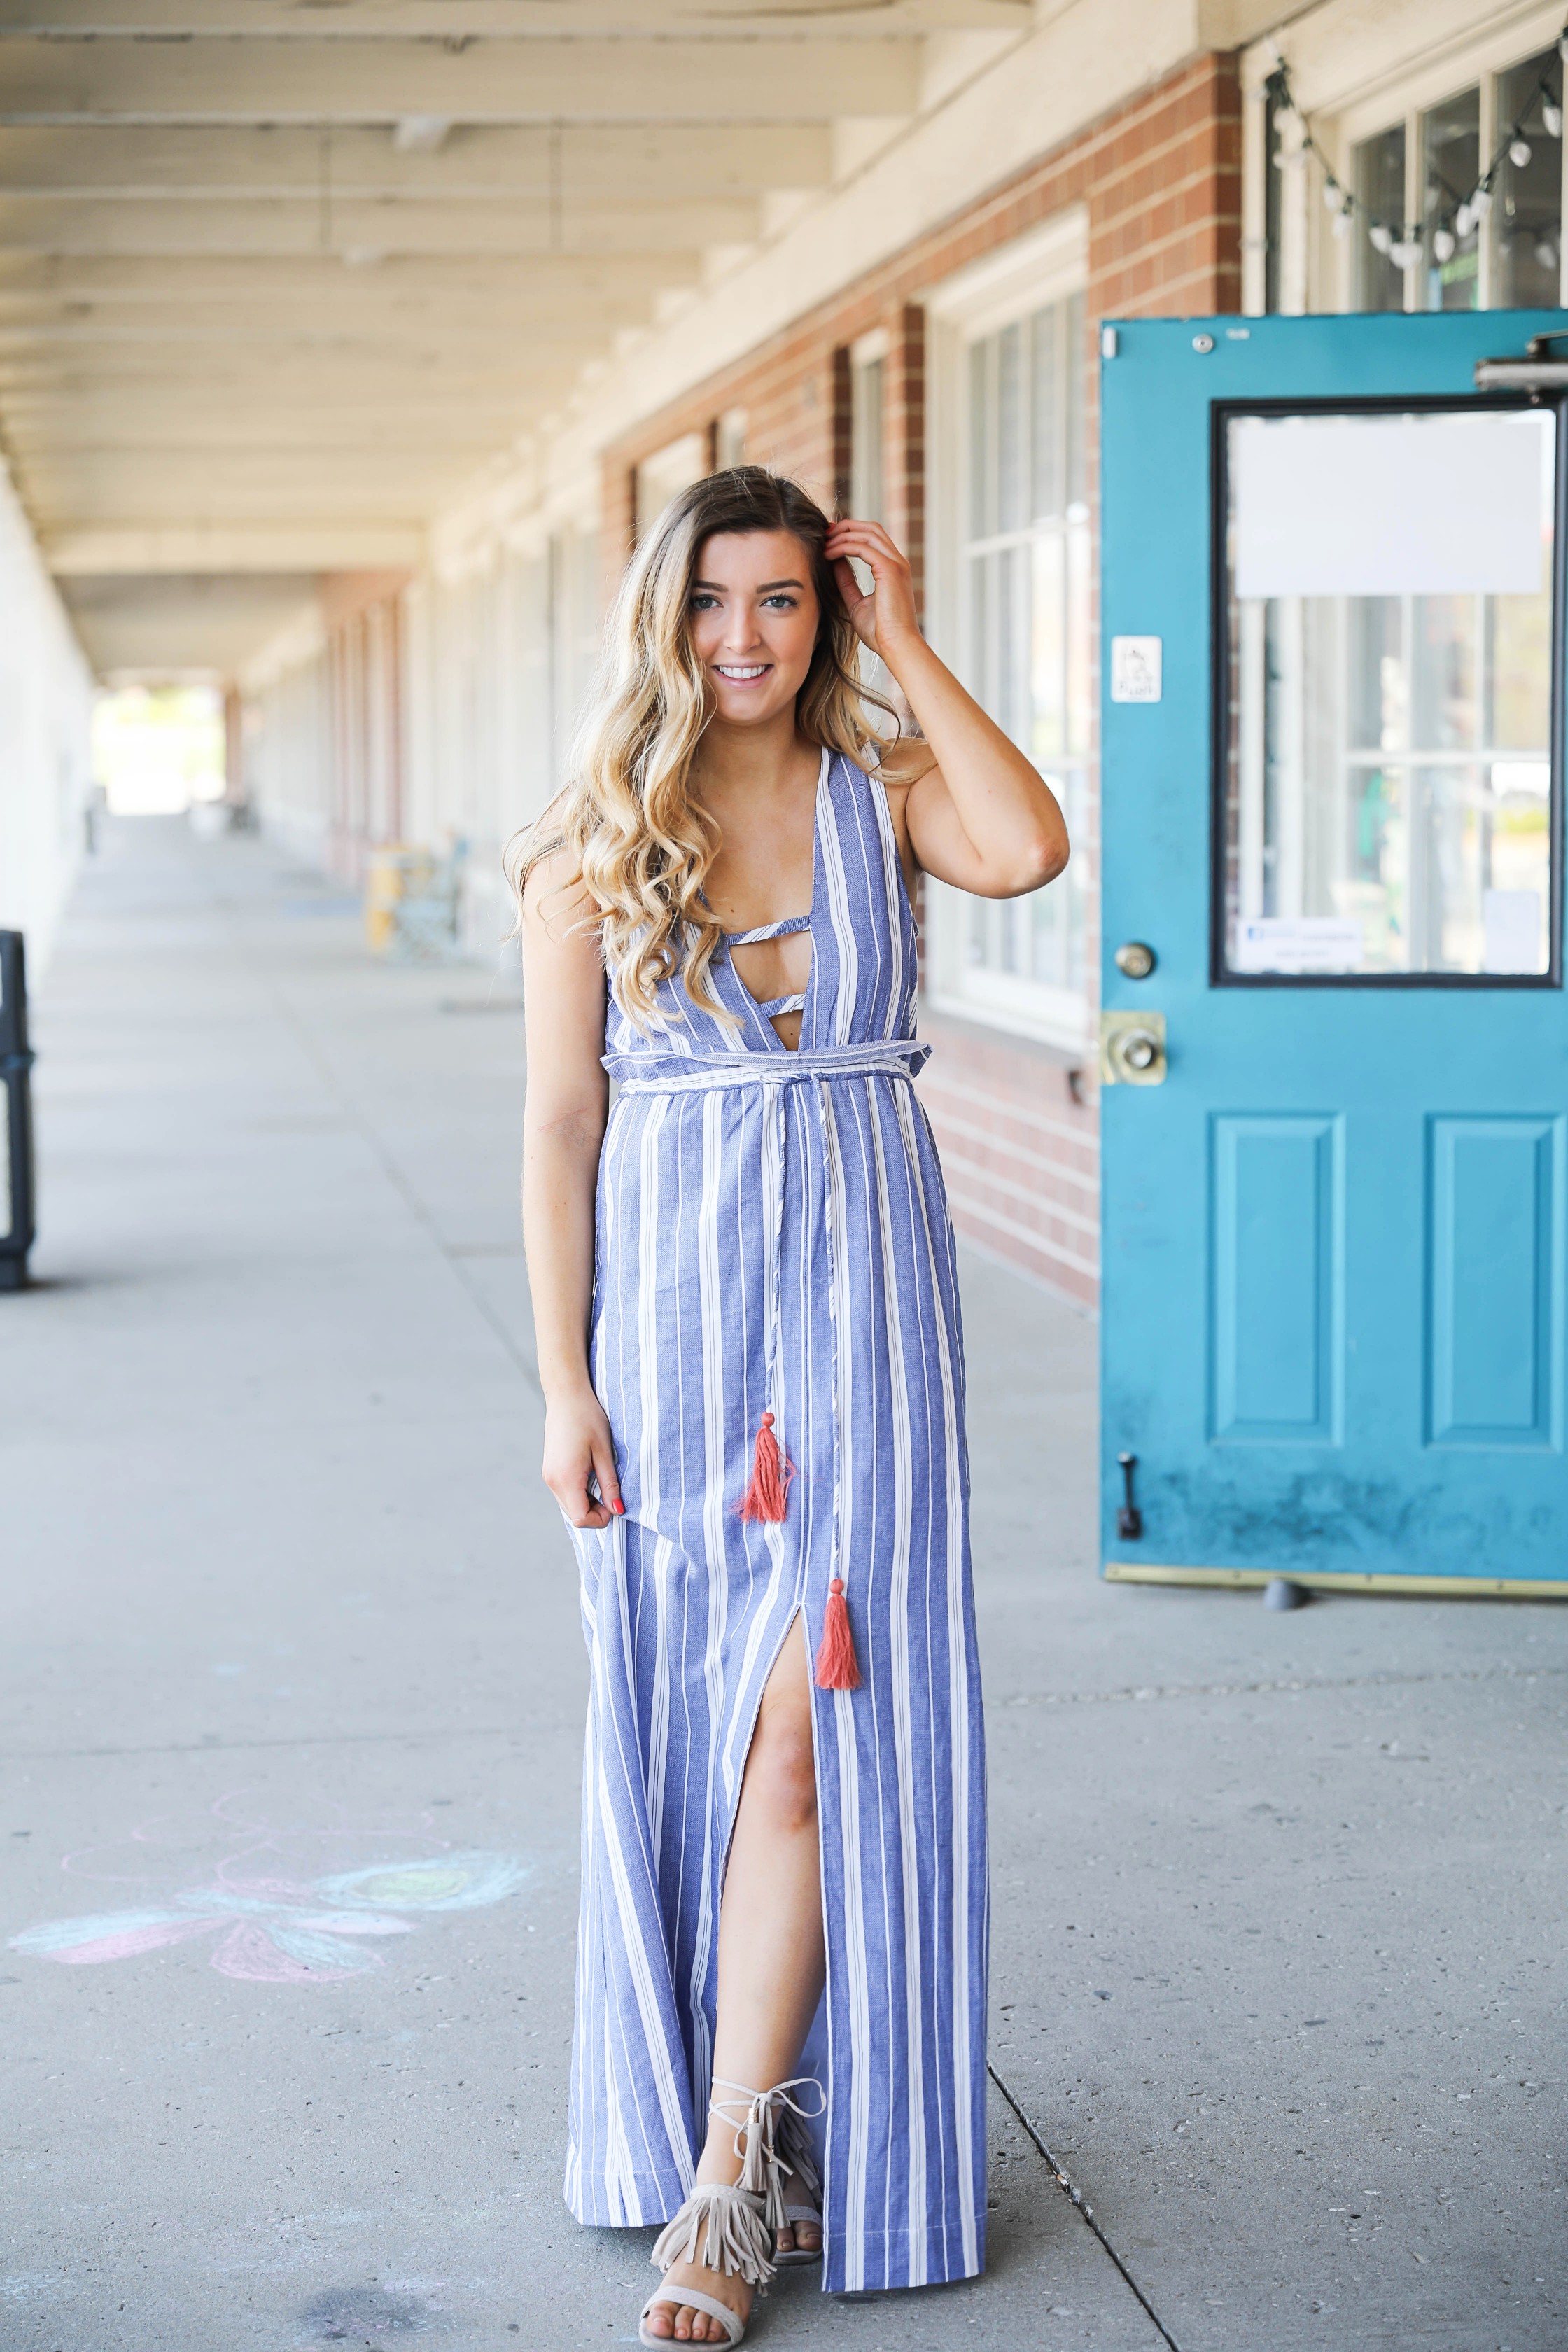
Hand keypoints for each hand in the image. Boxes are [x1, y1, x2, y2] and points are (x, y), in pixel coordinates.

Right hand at [542, 1386, 623, 1528]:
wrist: (566, 1395)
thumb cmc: (588, 1418)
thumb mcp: (605, 1452)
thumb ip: (610, 1484)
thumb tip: (617, 1510)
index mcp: (567, 1478)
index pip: (581, 1518)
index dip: (601, 1518)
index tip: (615, 1502)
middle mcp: (553, 1481)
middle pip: (574, 1515)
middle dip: (595, 1511)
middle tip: (611, 1491)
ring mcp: (548, 1476)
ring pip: (569, 1506)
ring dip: (587, 1502)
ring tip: (601, 1479)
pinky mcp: (549, 1470)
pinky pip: (564, 1493)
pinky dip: (579, 1493)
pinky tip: (590, 1474)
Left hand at [825, 519, 920, 661]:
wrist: (896, 646)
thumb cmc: (880, 632)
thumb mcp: (857, 602)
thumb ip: (846, 582)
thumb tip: (834, 563)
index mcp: (893, 568)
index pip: (873, 538)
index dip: (851, 533)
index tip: (829, 539)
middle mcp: (898, 562)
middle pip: (872, 529)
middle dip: (846, 527)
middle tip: (824, 533)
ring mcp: (896, 564)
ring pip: (868, 533)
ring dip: (842, 535)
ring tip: (824, 544)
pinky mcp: (890, 569)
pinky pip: (863, 547)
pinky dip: (844, 547)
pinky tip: (829, 555)